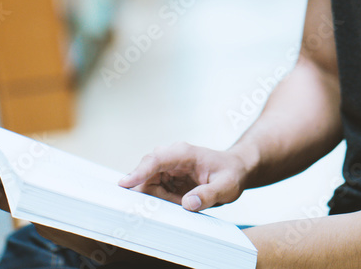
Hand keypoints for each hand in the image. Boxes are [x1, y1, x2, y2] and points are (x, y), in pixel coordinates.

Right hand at [119, 142, 252, 211]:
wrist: (235, 170)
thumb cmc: (231, 174)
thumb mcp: (226, 186)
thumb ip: (208, 194)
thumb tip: (188, 203)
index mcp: (184, 153)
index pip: (156, 160)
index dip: (139, 172)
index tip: (125, 184)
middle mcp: (172, 157)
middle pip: (146, 171)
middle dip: (145, 190)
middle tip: (156, 208)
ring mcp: (168, 166)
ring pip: (148, 182)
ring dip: (157, 198)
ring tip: (179, 203)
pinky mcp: (167, 177)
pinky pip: (155, 190)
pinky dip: (160, 200)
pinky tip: (176, 203)